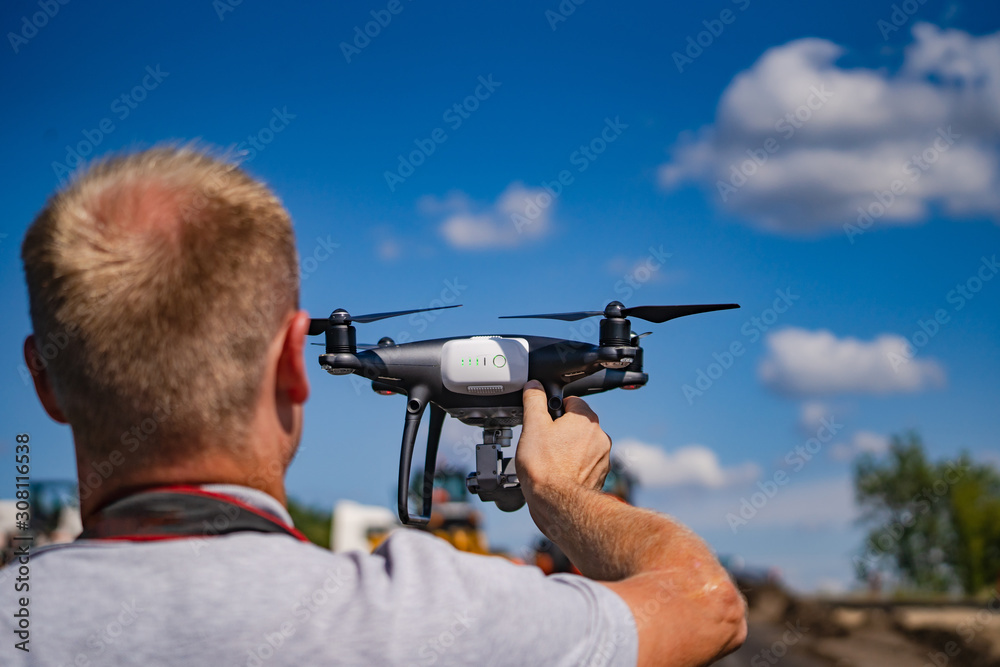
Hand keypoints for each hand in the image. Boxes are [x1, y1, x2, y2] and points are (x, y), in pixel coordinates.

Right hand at [515, 380, 610, 510]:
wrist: (557, 504)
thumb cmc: (545, 467)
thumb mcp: (533, 426)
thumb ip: (534, 401)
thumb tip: (534, 387)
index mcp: (586, 419)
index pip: (571, 401)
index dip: (553, 409)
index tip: (543, 420)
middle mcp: (600, 436)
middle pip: (577, 423)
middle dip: (561, 430)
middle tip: (543, 442)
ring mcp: (602, 458)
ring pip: (582, 444)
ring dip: (568, 448)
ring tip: (550, 460)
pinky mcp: (600, 476)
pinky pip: (585, 463)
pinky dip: (574, 465)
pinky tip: (558, 473)